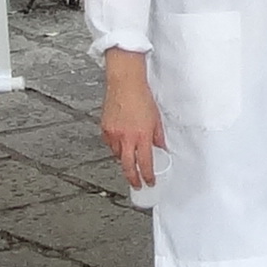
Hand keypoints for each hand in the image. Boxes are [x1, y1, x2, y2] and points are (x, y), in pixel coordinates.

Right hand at [98, 51, 162, 188]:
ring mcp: (114, 134)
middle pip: (128, 166)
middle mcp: (127, 137)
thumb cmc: (141, 97)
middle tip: (136, 184)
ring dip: (125, 160)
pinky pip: (110, 144)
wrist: (125, 82)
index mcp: (142, 135)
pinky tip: (120, 143)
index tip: (149, 182)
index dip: (147, 176)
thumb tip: (162, 148)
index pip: (145, 163)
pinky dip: (115, 147)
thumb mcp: (156, 118)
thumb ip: (158, 136)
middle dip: (133, 178)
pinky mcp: (105, 128)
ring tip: (130, 160)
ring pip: (118, 155)